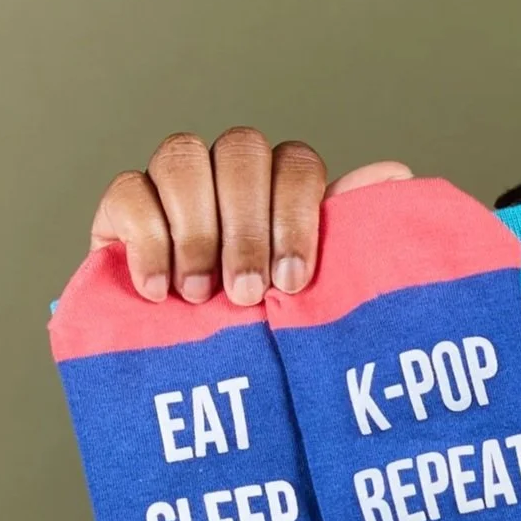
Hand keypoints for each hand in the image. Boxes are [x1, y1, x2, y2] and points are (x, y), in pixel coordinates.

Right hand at [90, 133, 412, 304]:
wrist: (199, 371)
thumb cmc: (269, 328)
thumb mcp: (316, 290)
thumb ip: (348, 231)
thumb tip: (395, 175)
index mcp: (282, 183)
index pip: (297, 161)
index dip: (296, 215)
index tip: (294, 283)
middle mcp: (230, 171)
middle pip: (241, 150)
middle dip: (247, 228)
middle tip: (247, 294)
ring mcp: (175, 182)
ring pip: (182, 156)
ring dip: (197, 231)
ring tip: (202, 295)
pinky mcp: (125, 204)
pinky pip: (129, 190)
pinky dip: (148, 241)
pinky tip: (160, 290)